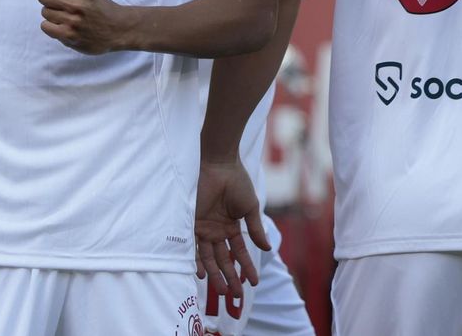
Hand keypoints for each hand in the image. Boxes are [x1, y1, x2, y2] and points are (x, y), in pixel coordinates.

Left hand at [35, 0, 137, 53]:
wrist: (116, 29)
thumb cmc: (95, 3)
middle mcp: (78, 3)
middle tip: (67, 3)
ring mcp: (73, 21)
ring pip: (44, 11)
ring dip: (53, 13)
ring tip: (69, 15)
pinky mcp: (69, 36)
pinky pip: (45, 26)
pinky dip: (52, 26)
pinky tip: (64, 25)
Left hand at [194, 157, 269, 299]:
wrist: (220, 166)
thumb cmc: (237, 183)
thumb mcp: (250, 208)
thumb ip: (256, 229)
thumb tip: (268, 249)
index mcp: (232, 227)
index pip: (241, 253)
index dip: (247, 267)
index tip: (254, 282)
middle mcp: (218, 231)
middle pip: (225, 260)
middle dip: (231, 277)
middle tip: (235, 295)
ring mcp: (205, 229)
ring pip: (211, 258)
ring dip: (216, 275)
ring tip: (222, 291)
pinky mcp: (194, 224)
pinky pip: (194, 247)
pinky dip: (197, 261)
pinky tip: (202, 274)